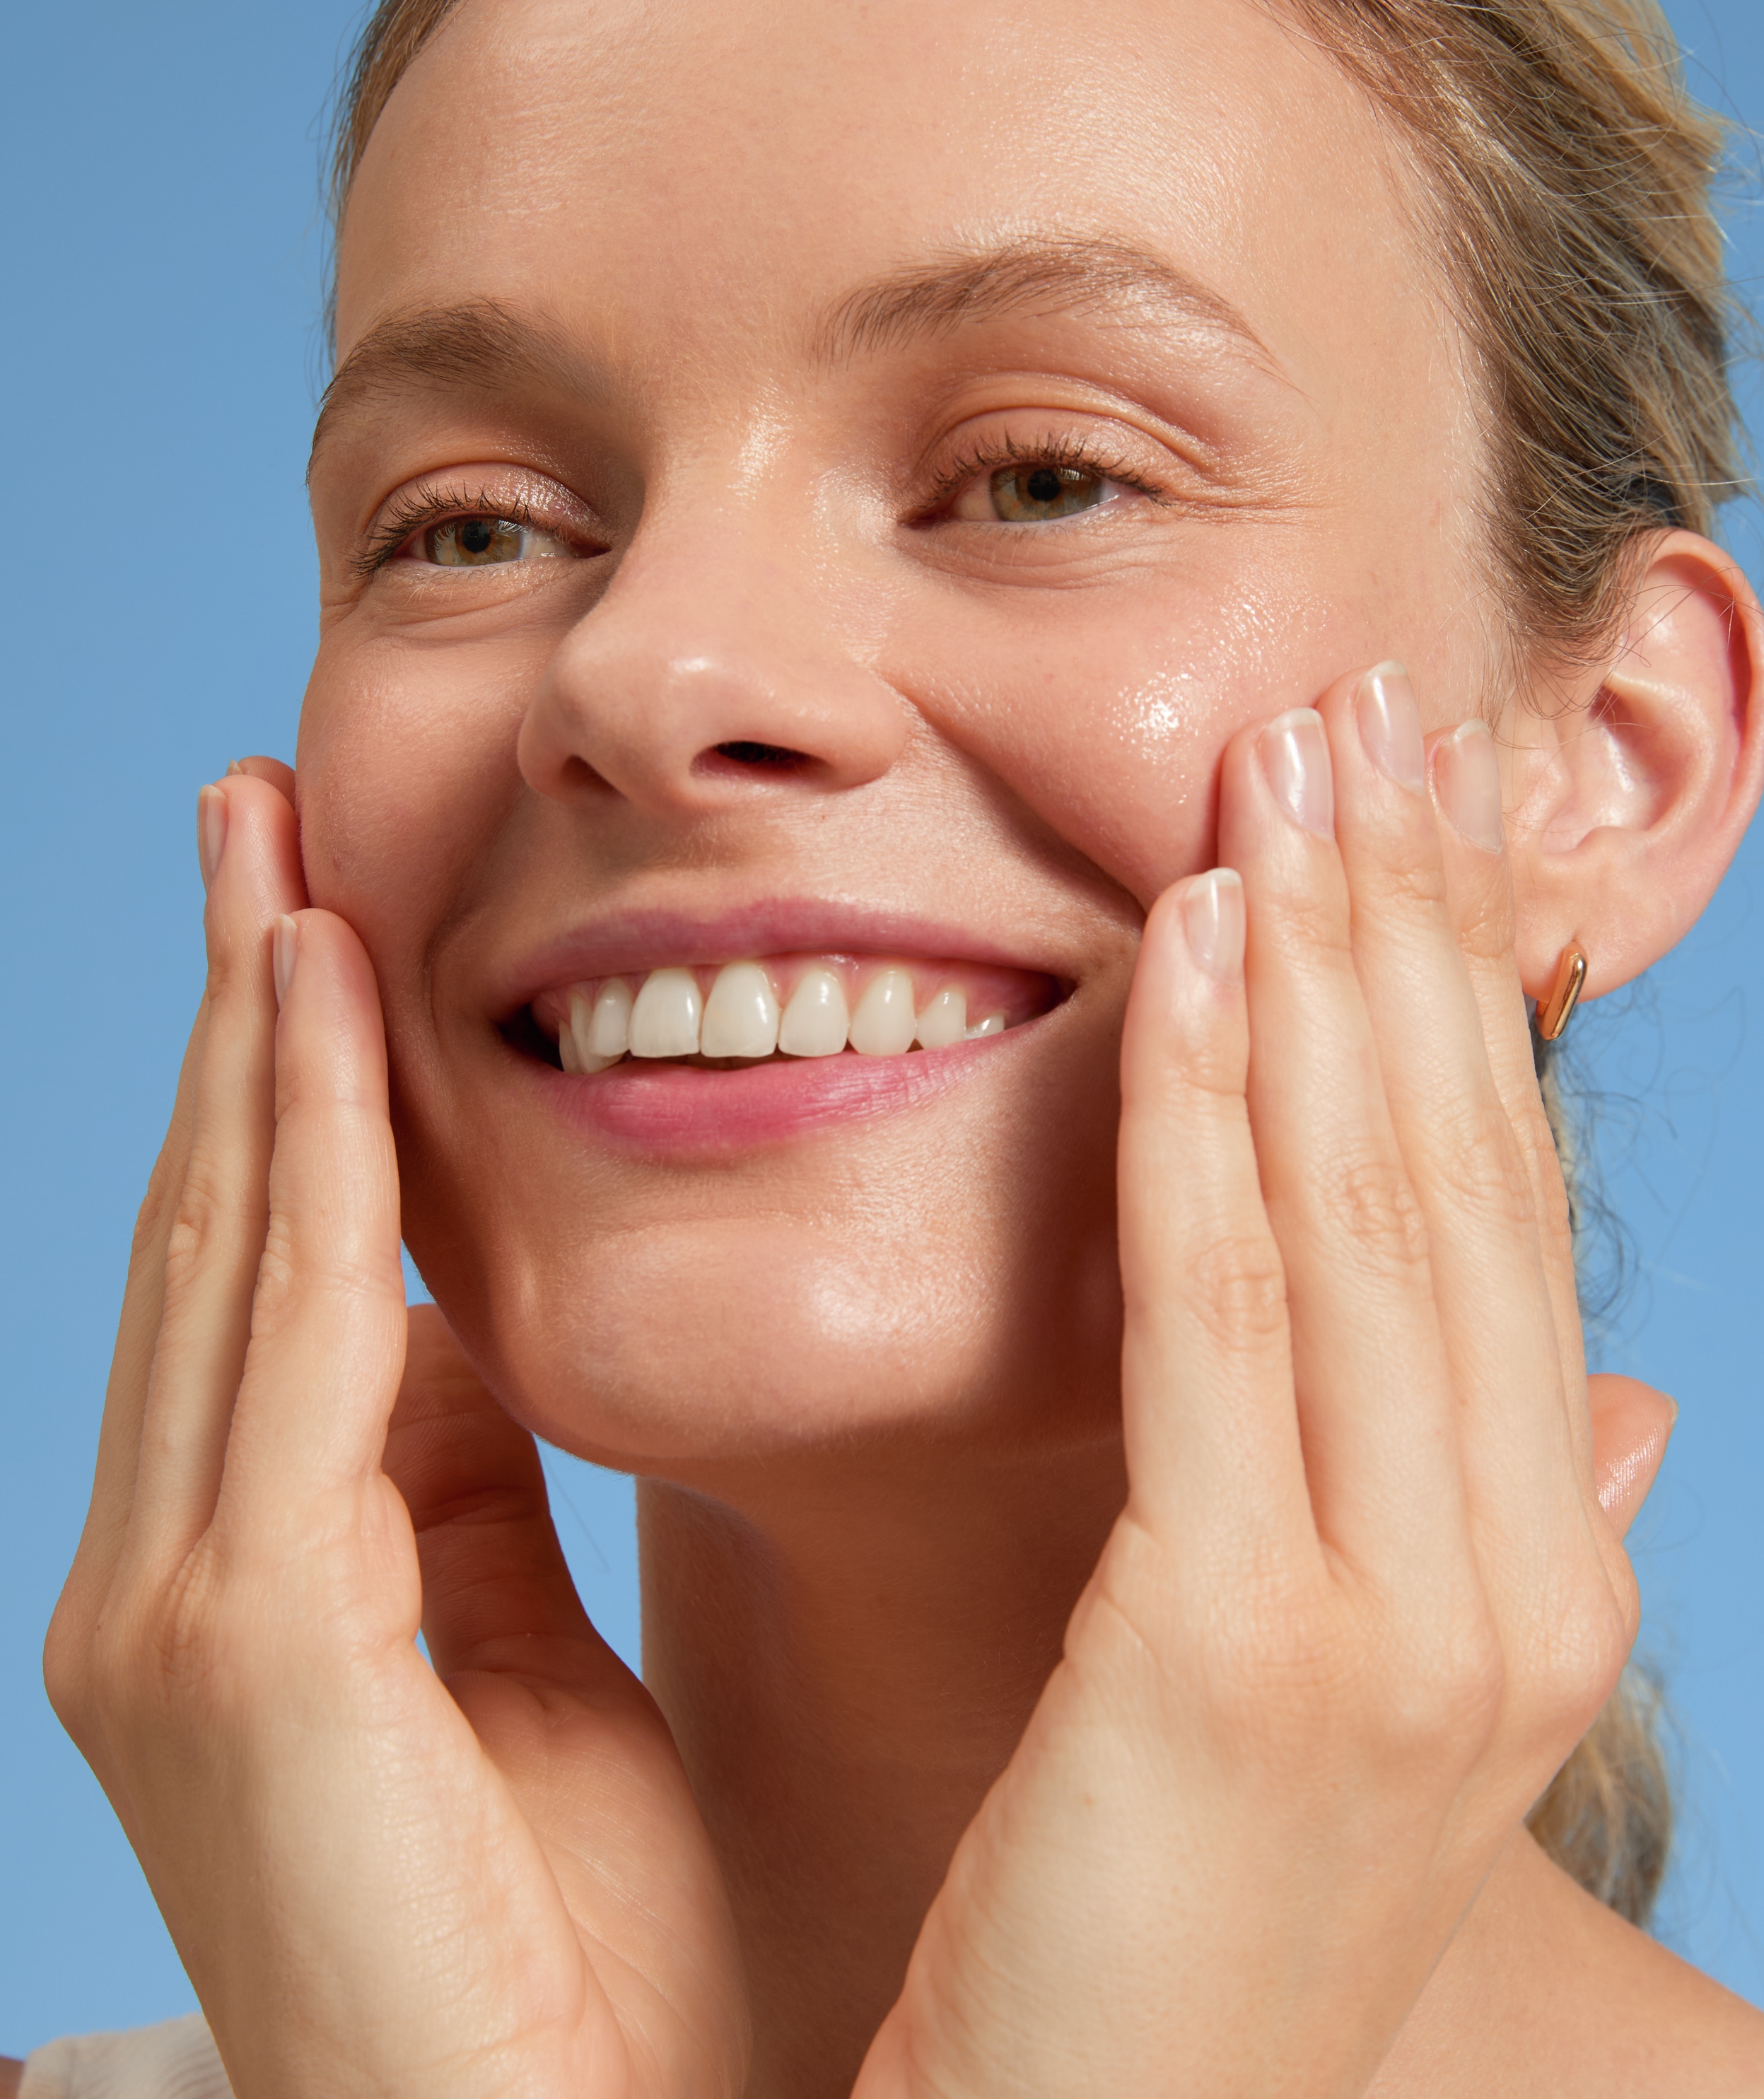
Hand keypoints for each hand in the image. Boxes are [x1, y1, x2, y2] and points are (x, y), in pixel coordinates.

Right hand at [45, 768, 747, 2098]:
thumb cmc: (596, 1944)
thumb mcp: (525, 1649)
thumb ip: (468, 1491)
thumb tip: (467, 1314)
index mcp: (263, 1581)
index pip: (276, 1276)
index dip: (289, 1085)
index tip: (320, 917)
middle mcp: (173, 1583)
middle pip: (220, 1231)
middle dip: (238, 1017)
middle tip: (262, 813)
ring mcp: (173, 1620)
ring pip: (227, 1254)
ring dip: (251, 1044)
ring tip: (278, 853)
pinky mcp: (232, 1656)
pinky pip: (288, 1342)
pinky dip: (301, 1163)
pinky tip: (320, 1007)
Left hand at [853, 666, 1673, 2098]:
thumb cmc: (1151, 1916)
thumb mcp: (1333, 1698)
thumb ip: (1463, 1521)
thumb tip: (1625, 1405)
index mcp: (1536, 1581)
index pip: (1500, 1224)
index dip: (1464, 1000)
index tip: (1417, 815)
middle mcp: (1520, 1588)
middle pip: (1465, 1178)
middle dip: (1418, 925)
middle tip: (1372, 705)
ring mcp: (1412, 1626)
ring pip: (1372, 1209)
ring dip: (1331, 958)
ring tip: (1294, 759)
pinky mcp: (1253, 1655)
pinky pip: (1223, 1310)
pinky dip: (1206, 1102)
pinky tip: (1180, 937)